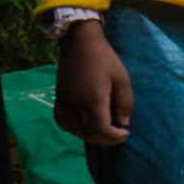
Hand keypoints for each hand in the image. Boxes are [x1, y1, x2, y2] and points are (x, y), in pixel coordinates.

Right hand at [53, 17, 131, 147]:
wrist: (80, 43)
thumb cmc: (105, 59)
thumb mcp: (122, 79)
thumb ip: (125, 103)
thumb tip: (123, 124)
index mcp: (93, 100)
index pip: (102, 130)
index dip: (114, 137)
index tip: (125, 133)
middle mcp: (76, 104)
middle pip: (88, 134)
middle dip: (105, 140)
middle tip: (117, 135)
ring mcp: (64, 102)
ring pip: (75, 130)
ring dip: (90, 136)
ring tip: (104, 131)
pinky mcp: (58, 98)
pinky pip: (62, 121)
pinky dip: (73, 129)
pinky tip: (84, 126)